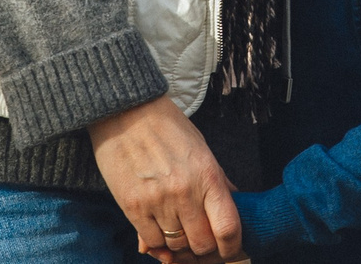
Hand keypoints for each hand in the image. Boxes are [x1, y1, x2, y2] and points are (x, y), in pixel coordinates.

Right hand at [89, 96, 241, 258]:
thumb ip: (218, 180)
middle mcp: (185, 192)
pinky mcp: (132, 206)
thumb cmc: (166, 126)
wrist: (125, 110)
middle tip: (200, 244)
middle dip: (204, 250)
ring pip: (176, 246)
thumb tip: (235, 204)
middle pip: (202, 245)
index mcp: (208, 175)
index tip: (230, 251)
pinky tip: (158, 231)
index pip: (228, 228)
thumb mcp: (201, 147)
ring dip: (179, 246)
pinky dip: (157, 243)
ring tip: (177, 233)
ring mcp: (158, 201)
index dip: (233, 249)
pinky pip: (152, 242)